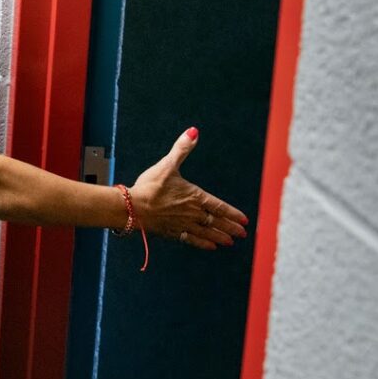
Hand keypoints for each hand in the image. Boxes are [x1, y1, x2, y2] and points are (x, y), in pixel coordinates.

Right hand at [130, 128, 248, 249]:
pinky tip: (210, 246)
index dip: (232, 213)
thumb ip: (182, 149)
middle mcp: (192, 213)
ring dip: (219, 236)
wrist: (133, 207)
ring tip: (230, 242)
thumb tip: (193, 131)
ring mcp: (182, 224)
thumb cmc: (150, 186)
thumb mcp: (168, 164)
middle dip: (231, 228)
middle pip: (216, 221)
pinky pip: (191, 240)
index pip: (219, 206)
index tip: (244, 220)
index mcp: (194, 197)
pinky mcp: (172, 232)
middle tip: (242, 234)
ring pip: (206, 232)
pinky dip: (202, 243)